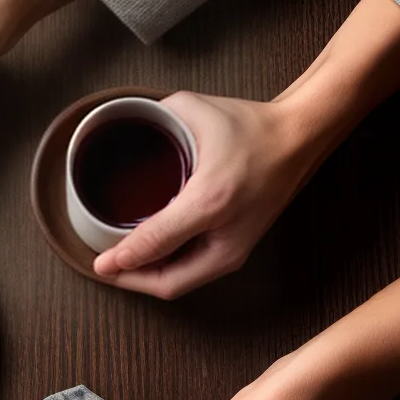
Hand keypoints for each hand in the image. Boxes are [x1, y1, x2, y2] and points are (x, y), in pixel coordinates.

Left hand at [92, 92, 315, 298]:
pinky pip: (193, 273)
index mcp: (211, 204)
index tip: (99, 262)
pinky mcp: (236, 252)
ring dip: (147, 280)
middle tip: (104, 268)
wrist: (301, 137)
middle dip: (131, 281)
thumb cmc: (252, 126)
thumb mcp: (196, 114)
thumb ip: (156, 120)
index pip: (156, 246)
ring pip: (181, 283)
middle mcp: (226, 240)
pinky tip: (147, 259)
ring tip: (119, 265)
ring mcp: (235, 252)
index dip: (123, 260)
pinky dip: (166, 271)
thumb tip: (120, 132)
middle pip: (168, 284)